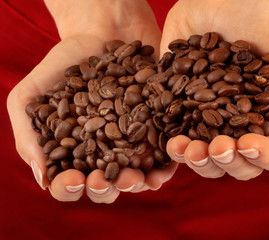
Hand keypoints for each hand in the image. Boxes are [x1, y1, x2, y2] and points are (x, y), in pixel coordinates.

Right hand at [7, 0, 176, 202]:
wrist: (104, 33)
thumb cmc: (64, 63)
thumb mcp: (30, 94)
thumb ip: (27, 135)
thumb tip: (42, 179)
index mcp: (73, 151)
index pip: (68, 183)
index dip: (68, 188)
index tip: (73, 179)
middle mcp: (103, 153)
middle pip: (104, 187)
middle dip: (103, 190)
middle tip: (103, 180)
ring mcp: (132, 144)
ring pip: (133, 178)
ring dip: (132, 185)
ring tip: (131, 177)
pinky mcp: (156, 132)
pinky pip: (162, 159)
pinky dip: (161, 171)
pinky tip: (158, 173)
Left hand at [161, 0, 268, 178]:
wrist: (219, 0)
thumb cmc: (266, 23)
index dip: (265, 157)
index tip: (248, 143)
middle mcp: (242, 128)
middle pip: (240, 166)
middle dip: (229, 162)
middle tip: (218, 146)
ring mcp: (212, 124)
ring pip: (208, 163)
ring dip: (200, 163)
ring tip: (190, 149)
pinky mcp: (184, 113)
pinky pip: (179, 143)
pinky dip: (176, 149)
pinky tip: (174, 141)